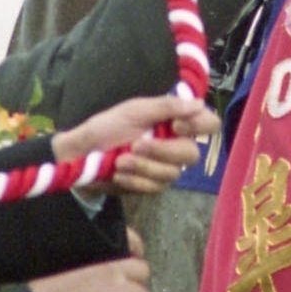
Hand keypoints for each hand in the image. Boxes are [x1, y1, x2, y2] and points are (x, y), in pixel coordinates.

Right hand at [28, 251, 150, 291]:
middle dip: (136, 285)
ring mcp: (120, 289)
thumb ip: (88, 268)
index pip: (131, 240)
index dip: (136, 251)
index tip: (135, 259)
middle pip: (143, 272)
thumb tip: (98, 283)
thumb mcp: (65, 267)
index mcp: (99, 254)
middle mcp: (113, 268)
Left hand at [53, 92, 218, 194]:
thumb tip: (199, 103)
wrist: (82, 154)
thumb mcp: (134, 110)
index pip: (208, 124)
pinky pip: (154, 188)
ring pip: (171, 174)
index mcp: (174, 121)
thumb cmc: (107, 126)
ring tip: (120, 160)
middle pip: (191, 154)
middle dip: (162, 151)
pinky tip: (118, 173)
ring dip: (143, 166)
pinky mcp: (151, 186)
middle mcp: (175, 144)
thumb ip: (167, 107)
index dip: (199, 126)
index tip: (174, 125)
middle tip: (136, 145)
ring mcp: (165, 168)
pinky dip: (134, 180)